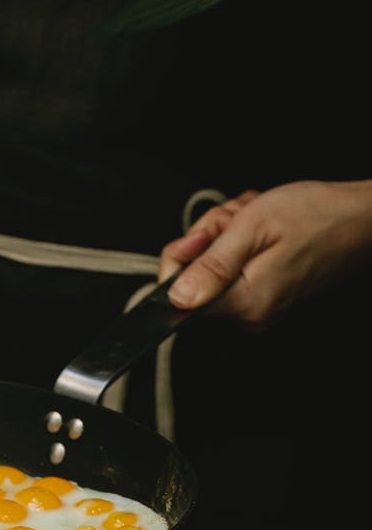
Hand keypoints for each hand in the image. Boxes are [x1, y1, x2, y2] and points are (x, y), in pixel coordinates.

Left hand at [158, 180, 371, 327]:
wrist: (363, 217)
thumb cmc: (317, 214)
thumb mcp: (253, 227)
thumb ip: (212, 264)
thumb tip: (176, 297)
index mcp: (246, 303)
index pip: (177, 298)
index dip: (179, 260)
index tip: (201, 236)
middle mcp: (251, 315)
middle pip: (194, 278)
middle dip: (208, 239)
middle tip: (237, 219)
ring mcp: (260, 306)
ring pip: (212, 267)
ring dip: (224, 235)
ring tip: (253, 220)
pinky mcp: (267, 294)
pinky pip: (233, 267)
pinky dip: (239, 242)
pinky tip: (260, 228)